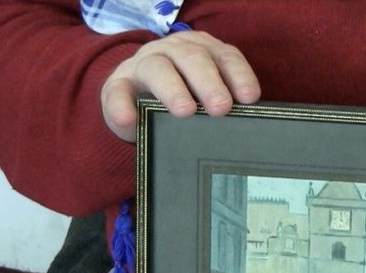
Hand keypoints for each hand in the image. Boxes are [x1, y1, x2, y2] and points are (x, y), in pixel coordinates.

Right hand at [101, 31, 260, 141]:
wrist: (134, 106)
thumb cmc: (180, 101)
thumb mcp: (204, 98)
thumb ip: (222, 103)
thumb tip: (250, 127)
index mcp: (201, 52)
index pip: (225, 56)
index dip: (239, 74)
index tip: (249, 97)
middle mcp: (173, 52)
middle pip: (193, 59)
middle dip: (209, 82)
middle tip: (221, 107)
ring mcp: (142, 65)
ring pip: (158, 69)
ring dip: (173, 89)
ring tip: (185, 111)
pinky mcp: (116, 85)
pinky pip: (117, 92)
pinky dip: (122, 106)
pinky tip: (130, 119)